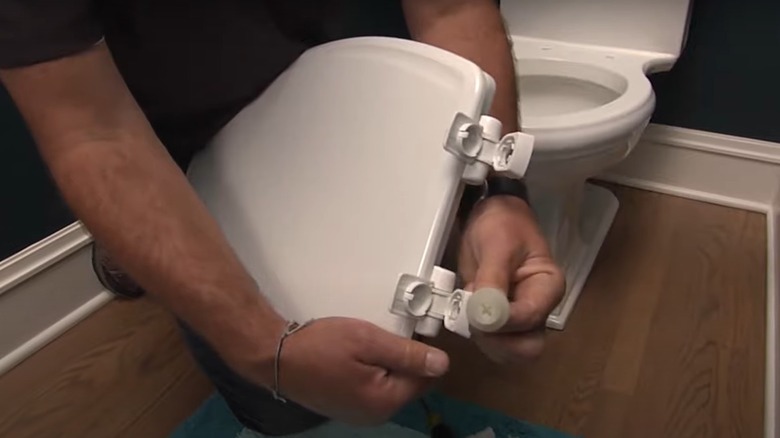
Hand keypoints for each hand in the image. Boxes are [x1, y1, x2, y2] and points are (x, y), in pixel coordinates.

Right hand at [273, 318, 449, 424]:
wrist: (277, 357)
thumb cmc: (321, 345)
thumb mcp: (367, 340)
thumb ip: (407, 354)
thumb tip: (443, 364)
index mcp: (386, 401)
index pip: (426, 378)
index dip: (422, 352)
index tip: (407, 331)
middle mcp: (377, 415)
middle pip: (410, 383)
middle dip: (403, 359)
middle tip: (382, 334)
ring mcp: (361, 414)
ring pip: (392, 385)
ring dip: (387, 364)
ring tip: (367, 343)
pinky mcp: (348, 408)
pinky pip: (374, 388)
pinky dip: (372, 371)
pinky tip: (357, 356)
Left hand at [458, 195, 564, 363]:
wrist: (490, 215)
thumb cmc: (501, 224)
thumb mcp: (497, 245)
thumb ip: (493, 280)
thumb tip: (485, 314)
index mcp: (548, 288)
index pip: (531, 319)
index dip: (502, 321)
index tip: (476, 308)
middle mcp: (539, 309)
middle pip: (527, 348)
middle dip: (497, 340)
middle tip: (473, 316)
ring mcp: (519, 318)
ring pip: (508, 351)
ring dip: (483, 339)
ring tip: (469, 308)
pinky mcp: (500, 322)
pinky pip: (491, 342)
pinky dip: (476, 334)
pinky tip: (466, 311)